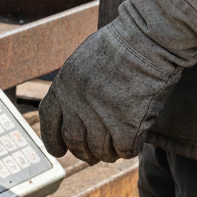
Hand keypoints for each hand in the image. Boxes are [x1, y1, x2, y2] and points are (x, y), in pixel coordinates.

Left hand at [39, 17, 189, 163]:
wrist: (147, 40)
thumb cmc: (122, 45)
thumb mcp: (85, 61)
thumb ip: (77, 87)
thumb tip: (77, 113)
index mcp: (63, 83)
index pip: (49, 119)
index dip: (51, 139)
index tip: (58, 152)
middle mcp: (76, 101)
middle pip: (73, 140)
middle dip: (83, 152)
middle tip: (93, 156)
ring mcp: (100, 113)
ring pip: (99, 149)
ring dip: (107, 154)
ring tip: (114, 150)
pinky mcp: (125, 124)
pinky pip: (124, 150)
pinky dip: (128, 150)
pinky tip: (132, 141)